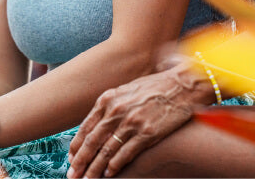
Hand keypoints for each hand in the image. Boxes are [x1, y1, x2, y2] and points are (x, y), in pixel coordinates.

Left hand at [67, 59, 214, 177]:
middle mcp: (116, 111)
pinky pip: (125, 154)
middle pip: (92, 142)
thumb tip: (96, 126)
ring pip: (106, 151)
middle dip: (80, 162)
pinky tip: (109, 174)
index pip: (86, 128)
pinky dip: (115, 166)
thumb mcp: (126, 91)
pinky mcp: (147, 133)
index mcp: (108, 99)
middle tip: (72, 175)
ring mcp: (131, 122)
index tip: (71, 159)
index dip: (76, 147)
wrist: (183, 85)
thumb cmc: (155, 88)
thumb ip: (110, 107)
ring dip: (95, 169)